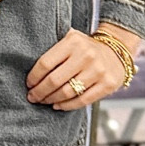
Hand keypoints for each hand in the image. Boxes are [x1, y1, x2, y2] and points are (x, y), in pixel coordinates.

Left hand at [26, 23, 141, 109]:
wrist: (117, 52)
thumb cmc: (86, 48)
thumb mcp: (71, 39)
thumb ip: (54, 49)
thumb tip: (28, 66)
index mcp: (73, 42)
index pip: (46, 62)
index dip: (34, 76)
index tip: (28, 84)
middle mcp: (86, 56)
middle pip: (54, 80)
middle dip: (39, 92)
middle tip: (32, 97)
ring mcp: (98, 71)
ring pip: (67, 92)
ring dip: (50, 100)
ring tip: (43, 101)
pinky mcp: (107, 85)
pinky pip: (82, 100)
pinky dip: (66, 106)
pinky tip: (57, 105)